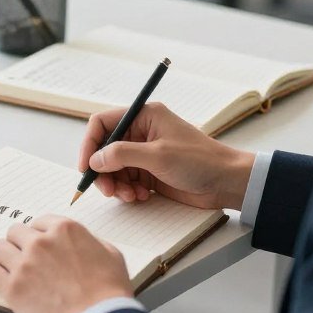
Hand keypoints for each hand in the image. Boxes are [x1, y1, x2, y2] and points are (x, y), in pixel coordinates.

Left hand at [0, 215, 131, 312]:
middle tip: (26, 259)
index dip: (39, 235)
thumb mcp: (110, 254)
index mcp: (64, 229)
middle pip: (15, 232)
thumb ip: (90, 241)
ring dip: (5, 257)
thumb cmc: (109, 292)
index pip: (38, 222)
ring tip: (12, 269)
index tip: (39, 246)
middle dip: (20, 244)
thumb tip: (80, 243)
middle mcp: (41, 242)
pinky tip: (2, 280)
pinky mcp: (13, 288)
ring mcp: (24, 264)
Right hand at [78, 102, 254, 209]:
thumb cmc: (200, 161)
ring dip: (116, 184)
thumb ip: (122, 155)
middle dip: (102, 170)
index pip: (103, 123)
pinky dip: (127, 190)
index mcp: (143, 116)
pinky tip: (141, 196)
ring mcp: (145, 153)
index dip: (89, 144)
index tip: (86, 167)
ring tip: (129, 195)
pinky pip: (126, 180)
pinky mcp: (150, 172)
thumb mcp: (158, 156)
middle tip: (106, 190)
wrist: (227, 182)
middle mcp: (141, 132)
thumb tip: (95, 159)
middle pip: (105, 149)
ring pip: (114, 168)